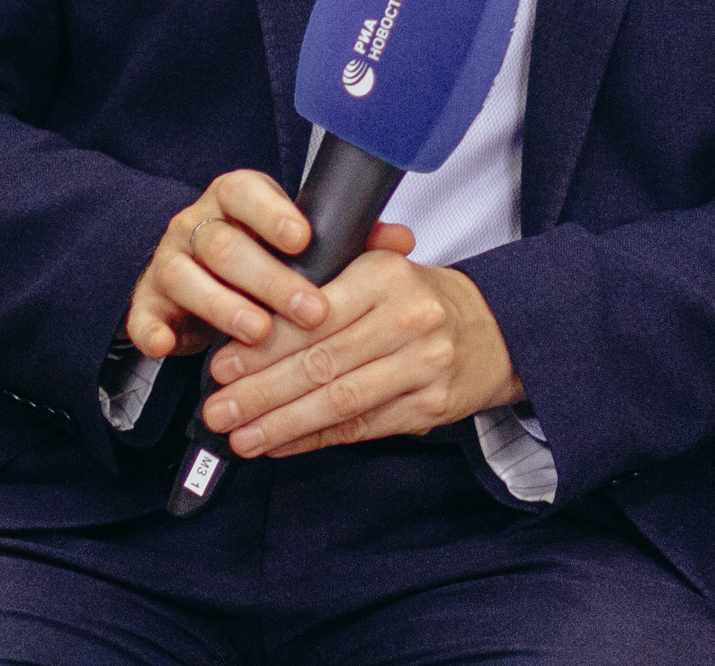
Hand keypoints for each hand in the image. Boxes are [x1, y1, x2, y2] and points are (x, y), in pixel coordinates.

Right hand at [127, 169, 356, 359]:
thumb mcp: (302, 247)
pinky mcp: (148, 301)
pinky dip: (151, 329)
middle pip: (223, 243)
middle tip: (309, 310)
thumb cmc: (262, 261)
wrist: (203, 286)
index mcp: (235, 201)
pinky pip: (142, 313)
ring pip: (185, 275)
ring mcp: (169, 261)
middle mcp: (197, 225)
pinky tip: (168, 345)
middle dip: (268, 277)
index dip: (272, 212)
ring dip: (222, 306)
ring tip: (259, 332)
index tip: (302, 237)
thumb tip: (402, 241)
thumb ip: (349, 241)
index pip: (246, 192)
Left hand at [199, 235, 521, 458]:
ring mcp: (423, 366)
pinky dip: (315, 438)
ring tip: (239, 436)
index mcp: (385, 276)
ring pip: (339, 401)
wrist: (496, 329)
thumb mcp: (378, 272)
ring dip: (282, 423)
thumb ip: (322, 287)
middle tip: (217, 408)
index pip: (312, 317)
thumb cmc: (419, 299)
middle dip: (261, 391)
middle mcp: (408, 319)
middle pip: (321, 362)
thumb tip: (247, 324)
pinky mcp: (431, 407)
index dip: (262, 346)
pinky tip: (279, 443)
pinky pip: (362, 427)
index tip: (220, 365)